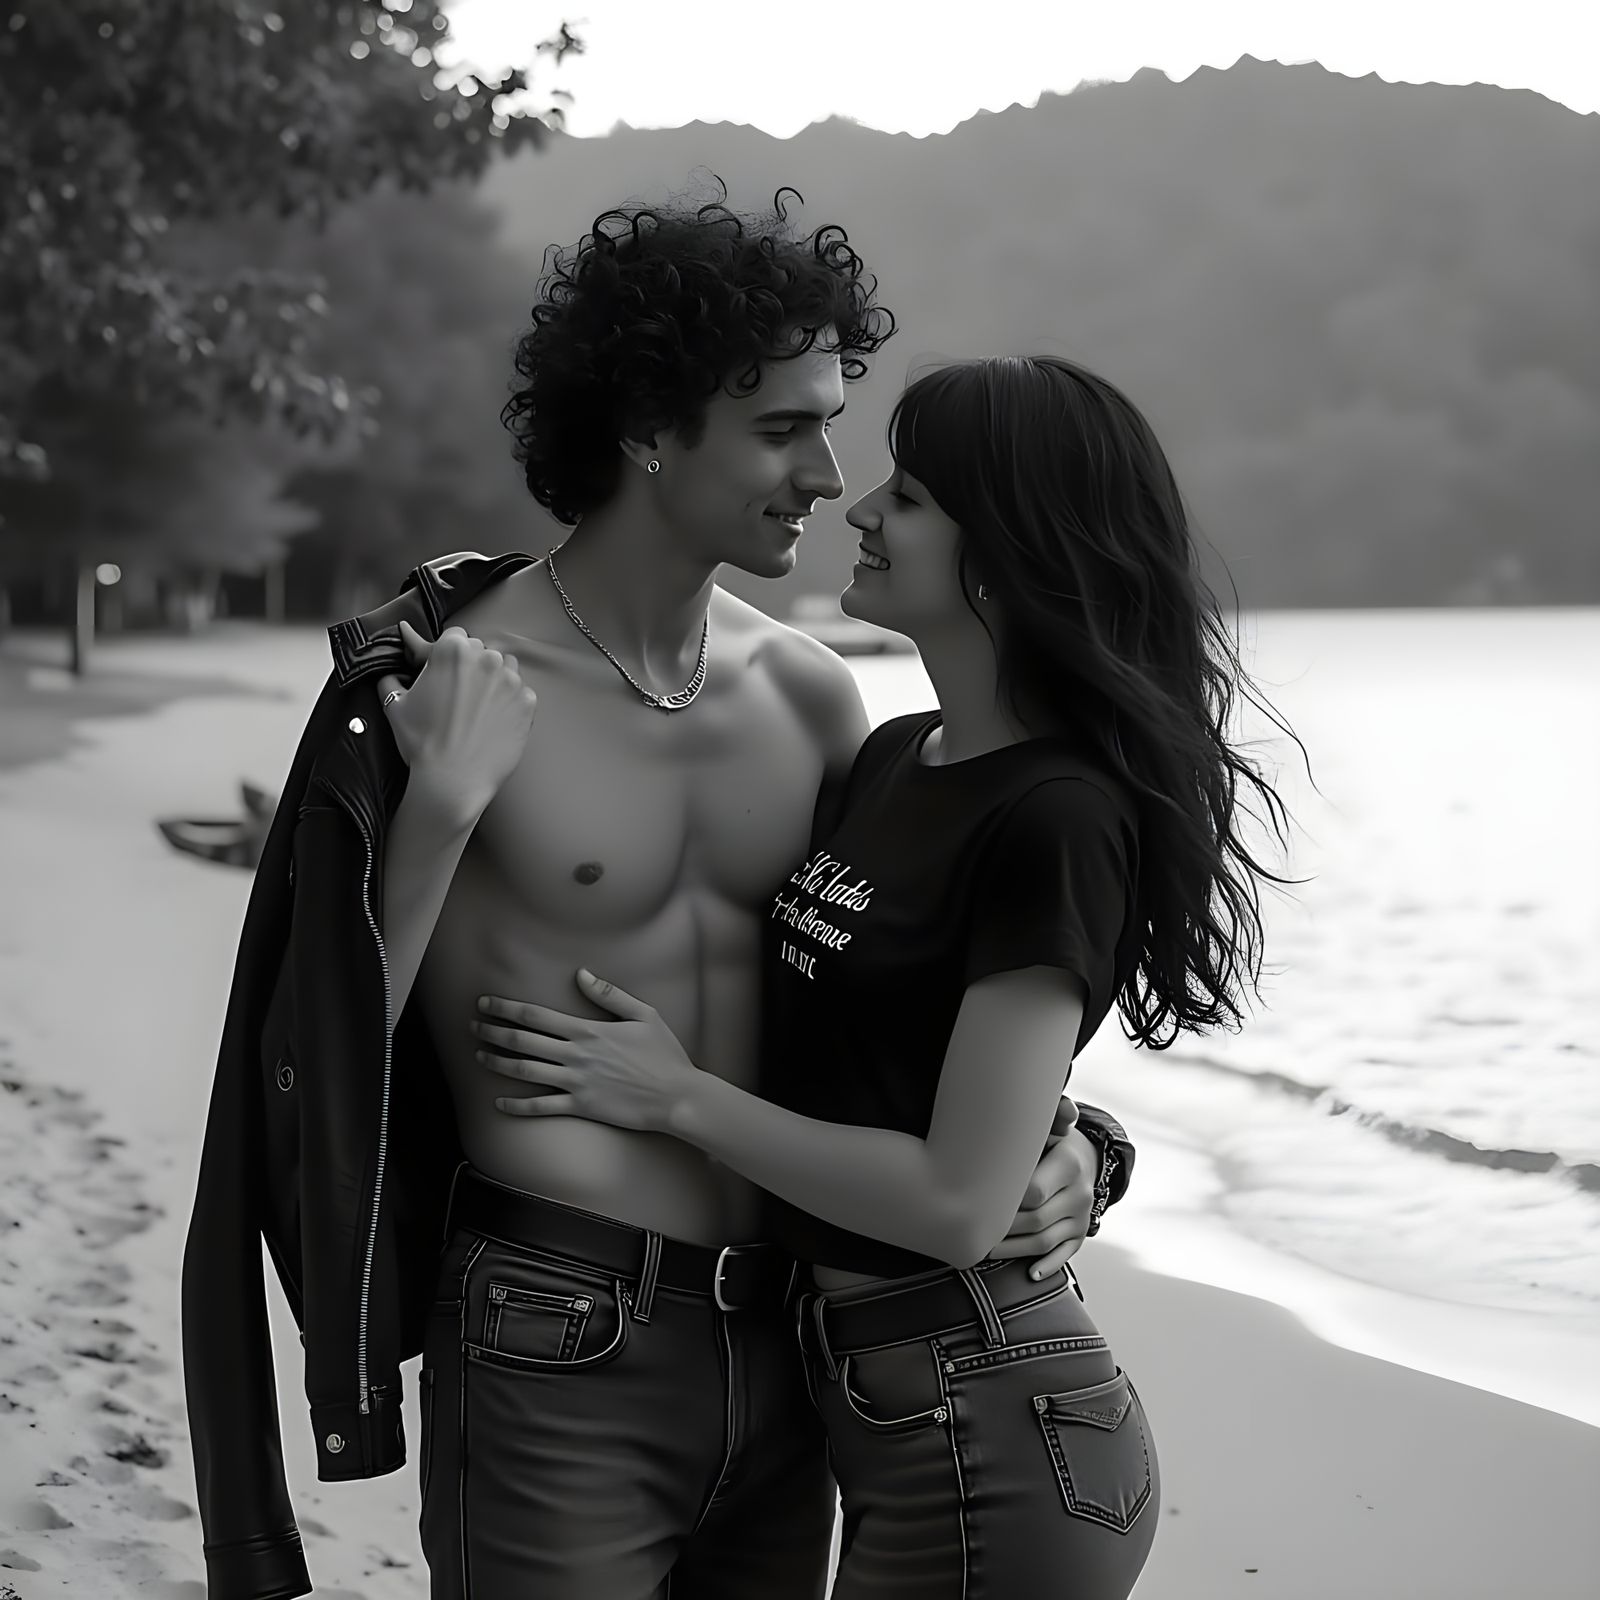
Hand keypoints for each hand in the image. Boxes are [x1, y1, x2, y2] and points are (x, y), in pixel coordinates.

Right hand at [376, 622, 536, 823]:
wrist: (453, 780)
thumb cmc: (423, 743)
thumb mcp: (395, 705)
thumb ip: (391, 678)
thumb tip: (390, 670)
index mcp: (453, 651)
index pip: (454, 637)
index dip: (446, 654)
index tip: (443, 671)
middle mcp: (486, 659)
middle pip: (480, 651)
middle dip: (470, 666)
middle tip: (457, 694)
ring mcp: (511, 680)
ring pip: (504, 667)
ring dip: (493, 678)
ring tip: (477, 704)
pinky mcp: (527, 702)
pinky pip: (520, 692)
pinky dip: (509, 700)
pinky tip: (493, 718)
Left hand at [472, 970, 700, 1132]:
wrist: (676, 1096)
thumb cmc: (663, 1054)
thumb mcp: (644, 1014)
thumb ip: (609, 994)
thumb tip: (580, 973)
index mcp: (588, 1030)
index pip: (536, 1015)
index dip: (506, 1008)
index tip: (485, 1003)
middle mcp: (576, 1055)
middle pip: (523, 1040)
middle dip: (493, 1032)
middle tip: (473, 1027)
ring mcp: (577, 1082)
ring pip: (526, 1071)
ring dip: (498, 1063)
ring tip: (479, 1056)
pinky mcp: (581, 1107)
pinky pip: (542, 1107)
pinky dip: (517, 1106)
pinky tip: (499, 1102)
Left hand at [987, 1096, 1098, 1278]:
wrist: (1083, 1157)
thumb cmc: (1049, 1139)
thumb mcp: (1047, 1126)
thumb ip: (1047, 1118)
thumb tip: (1066, 1110)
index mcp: (1069, 1165)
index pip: (1032, 1192)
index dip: (1003, 1200)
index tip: (976, 1201)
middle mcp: (1080, 1194)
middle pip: (1035, 1220)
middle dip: (1002, 1229)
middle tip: (971, 1230)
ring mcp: (1082, 1217)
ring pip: (1044, 1242)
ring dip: (1013, 1250)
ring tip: (984, 1250)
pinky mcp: (1081, 1234)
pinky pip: (1065, 1254)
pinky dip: (1047, 1266)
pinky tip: (1029, 1273)